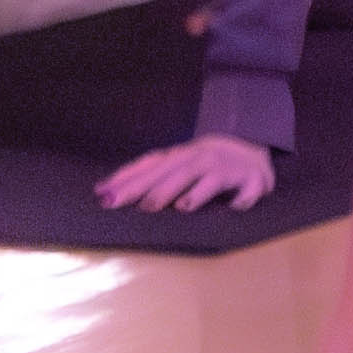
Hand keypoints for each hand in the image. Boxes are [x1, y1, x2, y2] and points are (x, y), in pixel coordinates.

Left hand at [101, 134, 278, 214]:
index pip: (148, 166)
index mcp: (177, 157)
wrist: (249, 145)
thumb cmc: (201, 162)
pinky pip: (247, 190)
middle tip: (133, 205)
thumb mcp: (172, 164)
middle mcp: (199, 159)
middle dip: (151, 188)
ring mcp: (225, 168)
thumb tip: (101, 190)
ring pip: (207, 178)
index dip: (127, 179)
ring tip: (180, 207)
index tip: (103, 195)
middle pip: (172, 172)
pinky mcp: (251, 178)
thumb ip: (142, 176)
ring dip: (195, 192)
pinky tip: (234, 207)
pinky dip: (242, 198)